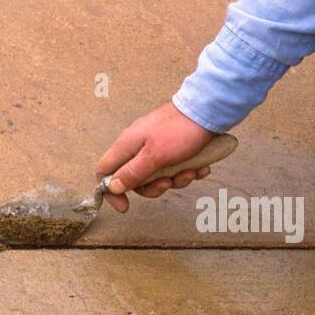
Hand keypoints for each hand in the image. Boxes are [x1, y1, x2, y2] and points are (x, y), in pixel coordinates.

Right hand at [95, 103, 214, 212]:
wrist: (209, 108)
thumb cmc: (180, 130)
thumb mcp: (154, 157)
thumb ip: (132, 173)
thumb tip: (112, 187)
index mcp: (126, 146)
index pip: (104, 171)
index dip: (111, 191)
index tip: (125, 205)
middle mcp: (137, 146)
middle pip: (134, 179)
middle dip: (153, 187)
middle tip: (168, 184)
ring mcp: (155, 145)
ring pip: (157, 174)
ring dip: (175, 179)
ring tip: (191, 171)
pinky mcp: (172, 145)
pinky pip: (173, 166)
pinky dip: (186, 170)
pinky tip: (200, 167)